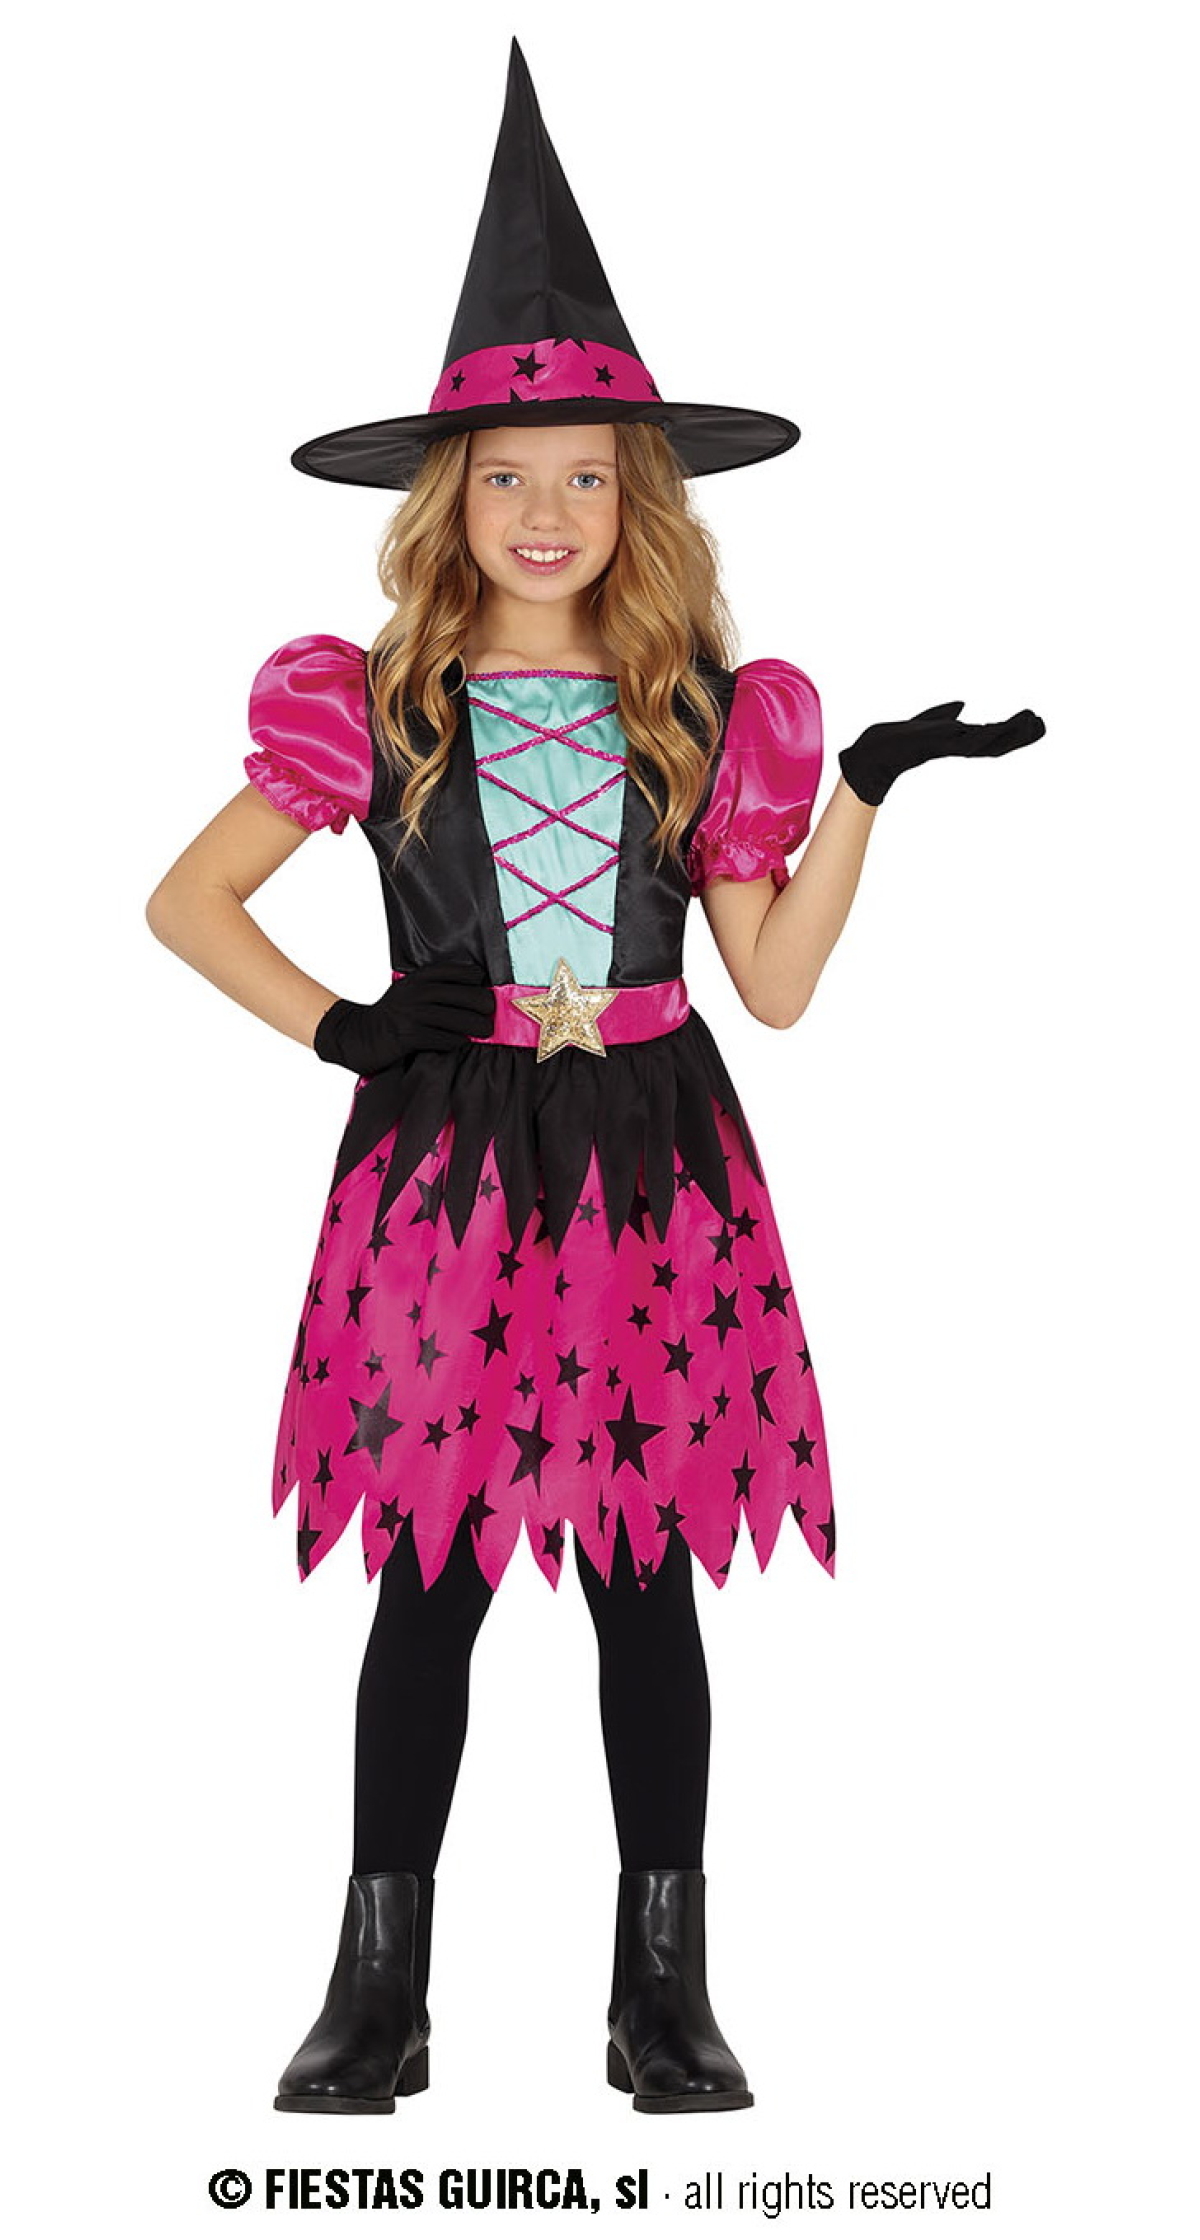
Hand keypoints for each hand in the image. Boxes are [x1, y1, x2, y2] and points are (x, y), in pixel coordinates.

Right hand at [313, 960, 495, 1074]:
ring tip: (485, 1029)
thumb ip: (433, 988)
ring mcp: (412, 1015)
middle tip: (491, 1012)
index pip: (454, 971)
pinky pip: (442, 1038)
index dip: (474, 977)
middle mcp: (416, 993)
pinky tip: (462, 1041)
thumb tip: (473, 991)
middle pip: (462, 995)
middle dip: (482, 1004)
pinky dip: (456, 1040)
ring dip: (475, 1025)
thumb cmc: (391, 1015)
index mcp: (418, 978)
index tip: (484, 985)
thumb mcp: (408, 992)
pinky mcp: (408, 1037)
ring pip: (456, 1018)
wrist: (358, 1035)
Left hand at [838, 701, 1045, 806]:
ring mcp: (946, 746)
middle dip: (1018, 735)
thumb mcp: (924, 721)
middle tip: (1042, 725)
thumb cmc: (893, 741)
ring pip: (984, 743)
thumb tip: (962, 706)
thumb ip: (944, 714)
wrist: (868, 755)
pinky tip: (995, 730)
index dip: (1012, 731)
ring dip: (1007, 734)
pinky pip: (962, 742)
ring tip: (1028, 724)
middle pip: (994, 743)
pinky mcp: (934, 745)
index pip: (990, 737)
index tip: (1033, 722)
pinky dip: (981, 736)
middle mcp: (954, 745)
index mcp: (955, 740)